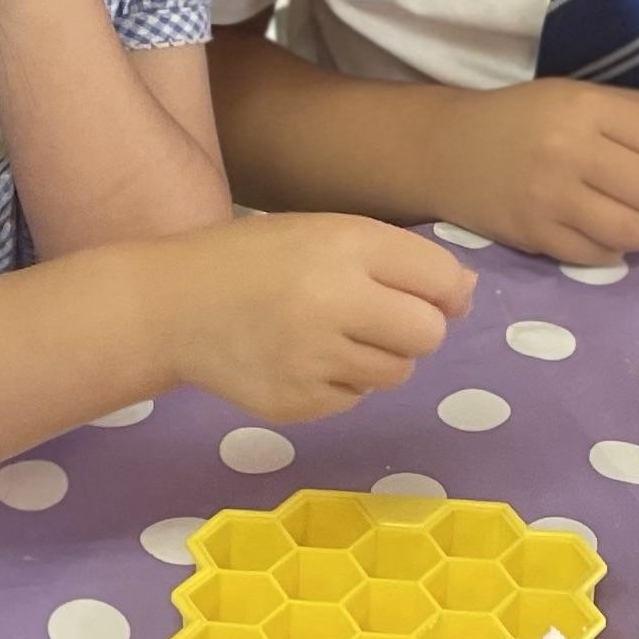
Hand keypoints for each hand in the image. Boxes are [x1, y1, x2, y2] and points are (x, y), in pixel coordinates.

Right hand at [157, 213, 475, 421]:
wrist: (172, 306)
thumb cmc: (256, 260)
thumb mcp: (324, 234)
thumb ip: (399, 259)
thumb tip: (466, 296)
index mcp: (343, 246)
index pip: (439, 280)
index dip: (443, 291)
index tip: (424, 293)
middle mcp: (332, 302)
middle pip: (428, 334)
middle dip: (413, 328)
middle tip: (373, 316)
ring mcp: (313, 360)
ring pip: (397, 373)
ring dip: (379, 358)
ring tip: (331, 336)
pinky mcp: (297, 404)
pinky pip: (355, 399)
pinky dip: (341, 383)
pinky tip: (301, 359)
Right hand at [434, 79, 638, 263]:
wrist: (447, 150)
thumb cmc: (525, 122)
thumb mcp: (579, 97)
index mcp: (585, 105)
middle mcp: (568, 148)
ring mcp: (549, 196)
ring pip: (634, 231)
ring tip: (636, 222)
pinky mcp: (533, 234)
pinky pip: (599, 256)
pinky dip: (613, 251)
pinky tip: (604, 235)